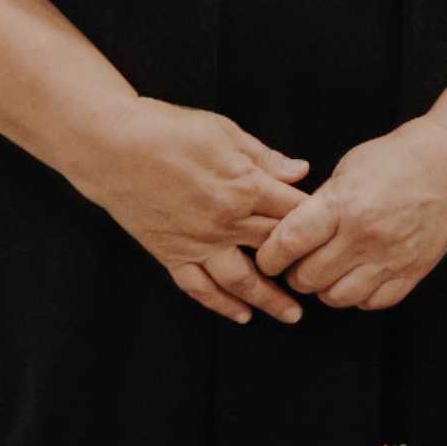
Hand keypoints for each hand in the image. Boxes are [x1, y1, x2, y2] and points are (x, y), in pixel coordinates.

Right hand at [69, 97, 311, 326]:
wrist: (111, 146)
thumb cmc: (168, 130)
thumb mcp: (225, 132)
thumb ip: (265, 157)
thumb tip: (300, 170)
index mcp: (244, 187)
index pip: (294, 211)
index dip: (317, 223)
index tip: (335, 234)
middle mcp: (225, 221)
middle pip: (275, 250)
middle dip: (304, 267)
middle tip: (326, 282)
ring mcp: (197, 241)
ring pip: (241, 279)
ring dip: (268, 300)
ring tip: (292, 315)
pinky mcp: (170, 252)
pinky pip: (199, 287)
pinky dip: (220, 304)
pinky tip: (240, 315)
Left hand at [260, 114, 446, 312]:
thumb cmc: (401, 157)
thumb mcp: (348, 168)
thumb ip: (319, 204)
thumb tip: (292, 233)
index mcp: (345, 204)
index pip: (289, 243)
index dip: (269, 256)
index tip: (267, 257)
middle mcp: (366, 236)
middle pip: (308, 277)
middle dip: (295, 273)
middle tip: (299, 261)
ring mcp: (392, 258)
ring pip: (337, 297)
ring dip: (325, 287)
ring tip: (329, 269)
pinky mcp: (413, 271)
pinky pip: (372, 302)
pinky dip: (358, 295)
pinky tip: (358, 275)